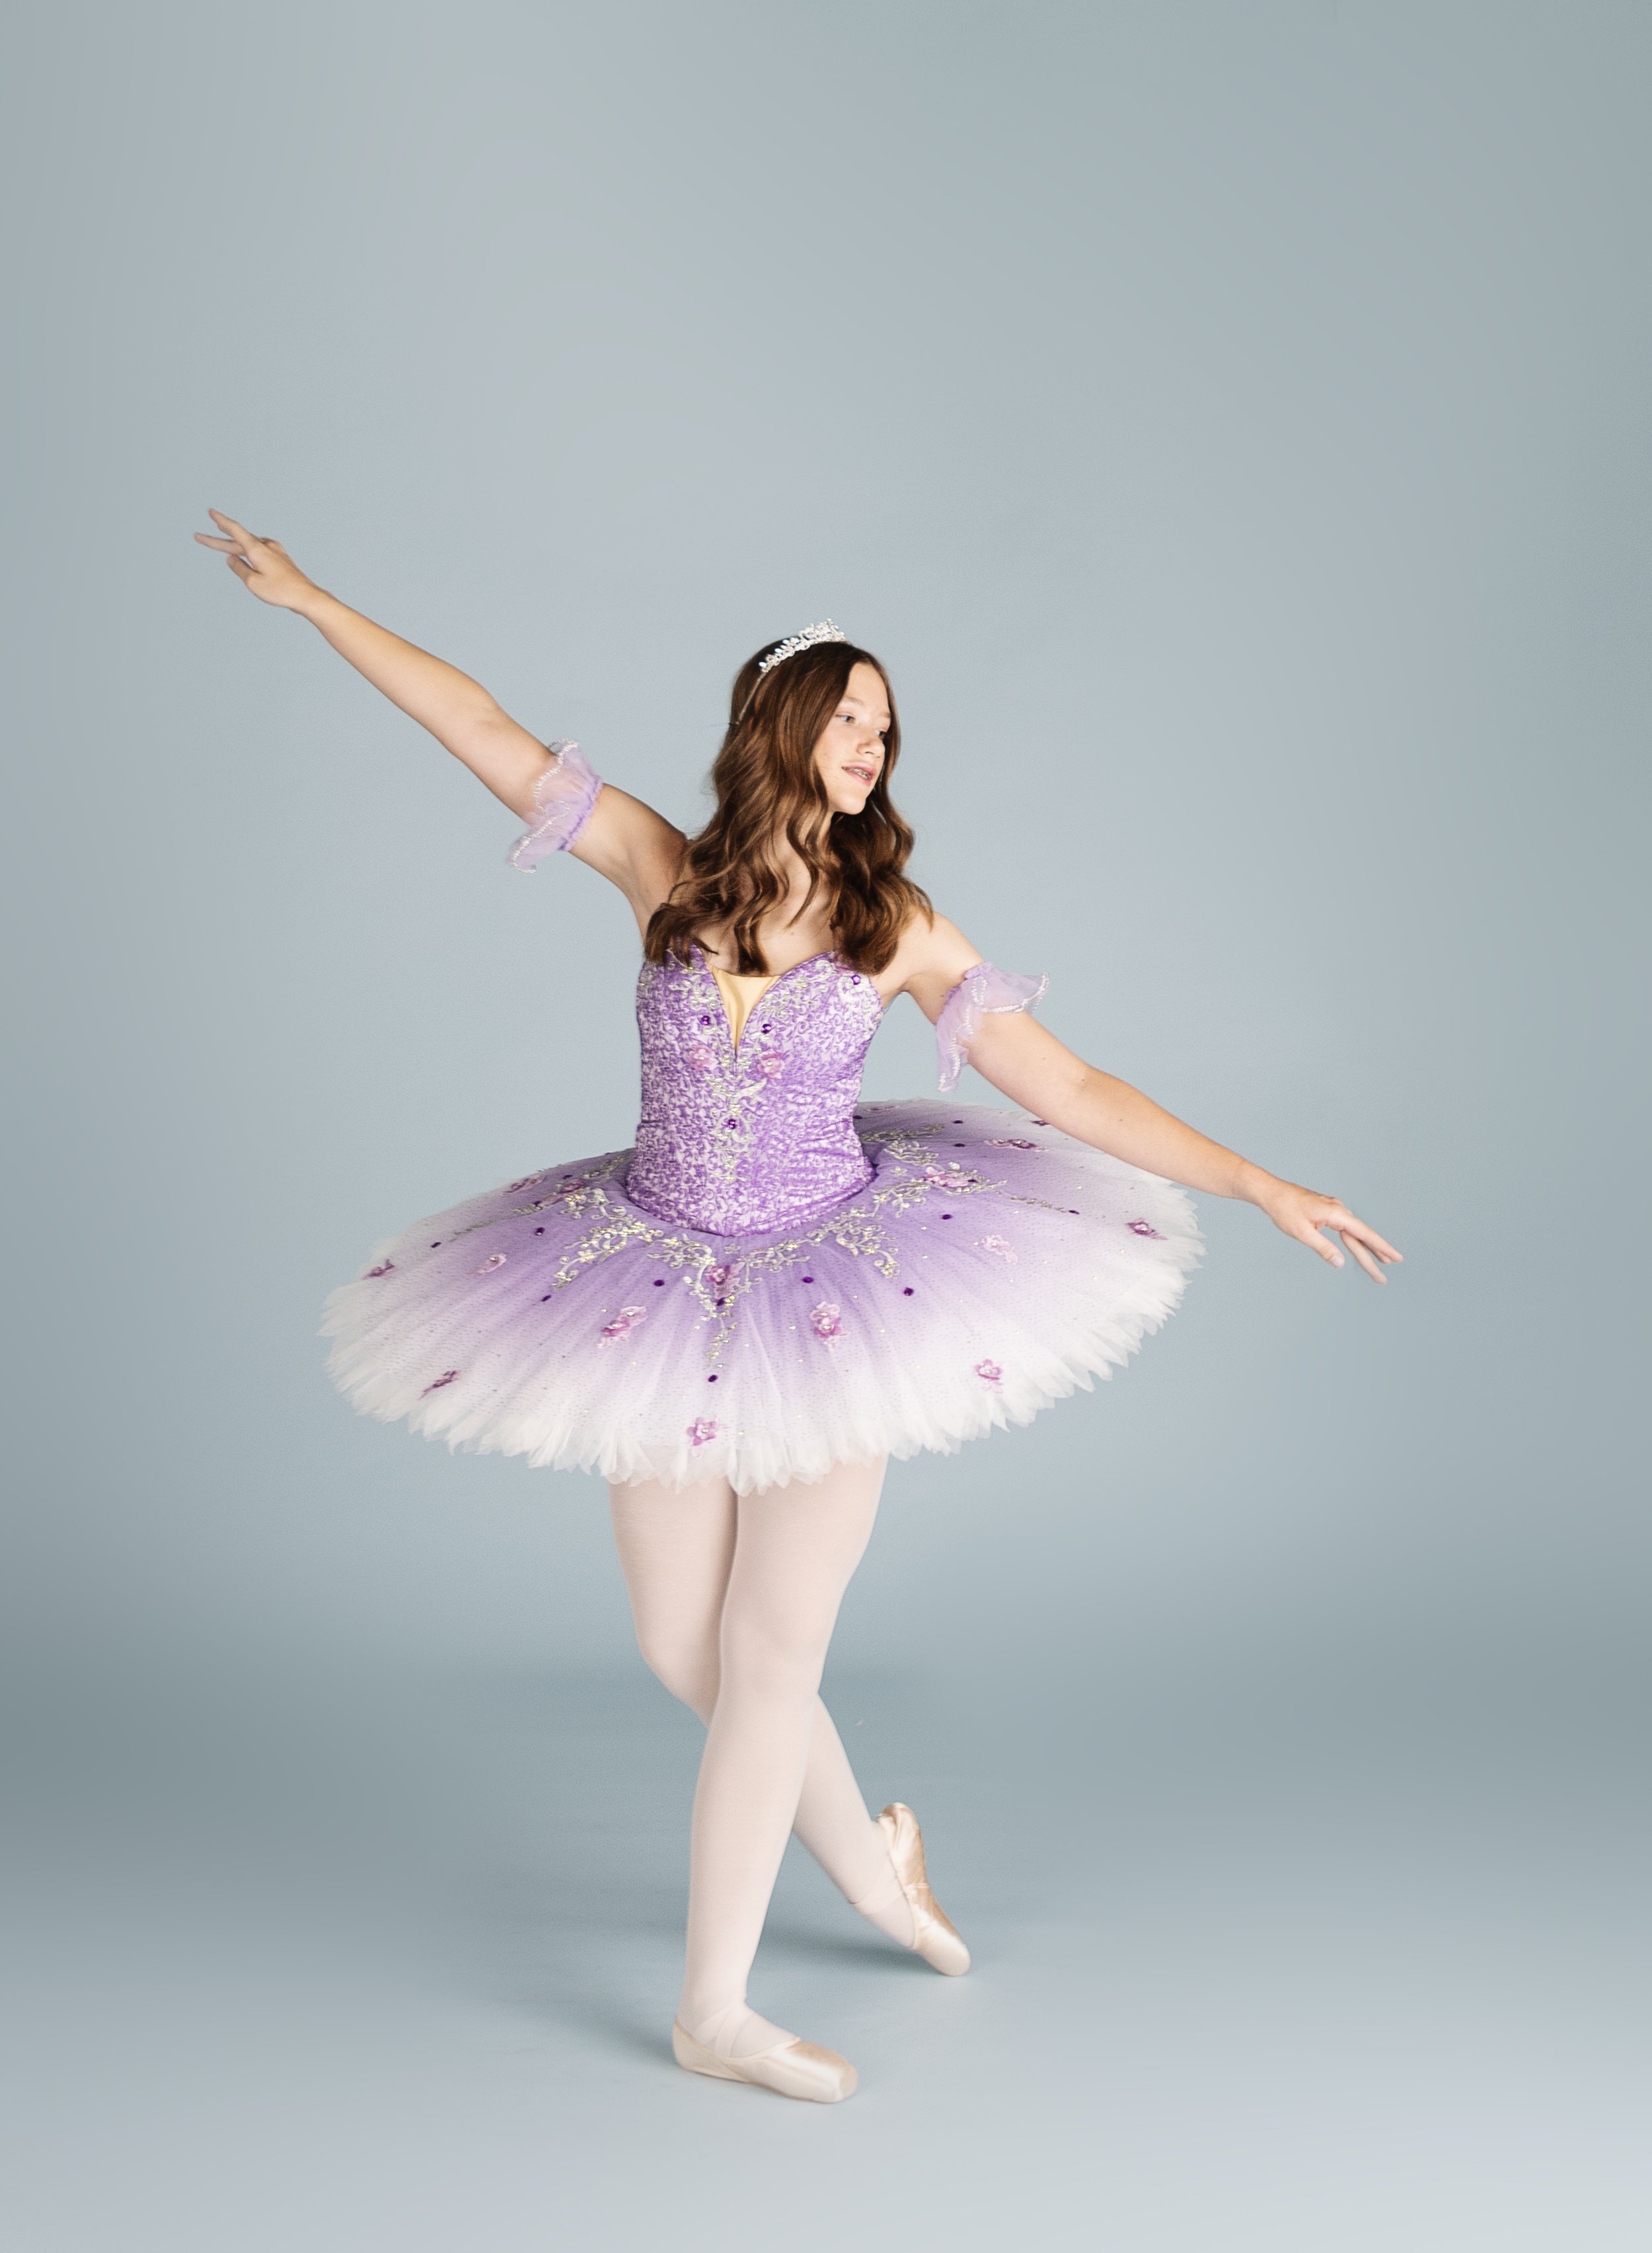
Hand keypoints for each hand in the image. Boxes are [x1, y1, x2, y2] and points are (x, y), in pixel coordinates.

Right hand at [193, 509, 319, 610]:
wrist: (306, 596)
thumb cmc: (281, 591)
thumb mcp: (253, 582)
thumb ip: (239, 568)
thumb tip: (231, 559)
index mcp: (257, 549)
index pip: (235, 530)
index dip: (221, 521)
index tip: (210, 512)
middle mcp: (266, 545)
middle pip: (236, 540)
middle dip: (217, 540)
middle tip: (199, 536)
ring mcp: (274, 551)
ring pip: (247, 546)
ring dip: (232, 545)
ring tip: (219, 540)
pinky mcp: (279, 558)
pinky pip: (258, 551)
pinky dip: (247, 551)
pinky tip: (245, 552)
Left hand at [1245, 1171, 1402, 1283]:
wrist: (1271, 1192)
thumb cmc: (1284, 1210)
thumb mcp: (1302, 1232)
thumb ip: (1323, 1248)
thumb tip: (1340, 1263)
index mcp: (1336, 1213)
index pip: (1364, 1233)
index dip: (1381, 1247)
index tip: (1396, 1257)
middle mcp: (1339, 1210)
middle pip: (1361, 1237)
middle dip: (1374, 1257)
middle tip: (1383, 1278)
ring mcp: (1334, 1210)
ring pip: (1353, 1234)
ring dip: (1365, 1251)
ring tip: (1380, 1265)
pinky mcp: (1327, 1212)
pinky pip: (1345, 1230)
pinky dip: (1353, 1241)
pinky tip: (1360, 1249)